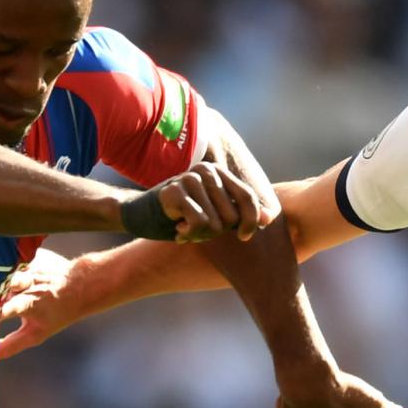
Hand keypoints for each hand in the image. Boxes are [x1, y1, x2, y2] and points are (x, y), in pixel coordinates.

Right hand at [0, 246, 80, 359]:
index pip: (1, 310)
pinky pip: (8, 253)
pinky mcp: (29, 253)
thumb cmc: (57, 313)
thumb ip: (13, 344)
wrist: (80, 285)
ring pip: (0, 267)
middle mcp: (27, 284)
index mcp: (28, 304)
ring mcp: (28, 267)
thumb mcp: (37, 333)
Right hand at [124, 164, 278, 242]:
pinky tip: (178, 230)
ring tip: (186, 230)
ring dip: (202, 236)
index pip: (248, 198)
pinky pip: (199, 224)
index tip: (243, 237)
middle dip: (218, 233)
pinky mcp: (174, 191)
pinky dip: (190, 235)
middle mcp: (207, 171)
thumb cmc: (179, 217)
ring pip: (216, 224)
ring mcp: (190, 178)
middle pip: (232, 216)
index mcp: (219, 173)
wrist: (137, 214)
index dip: (250, 222)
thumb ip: (239, 214)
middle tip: (198, 231)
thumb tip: (271, 218)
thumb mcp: (214, 214)